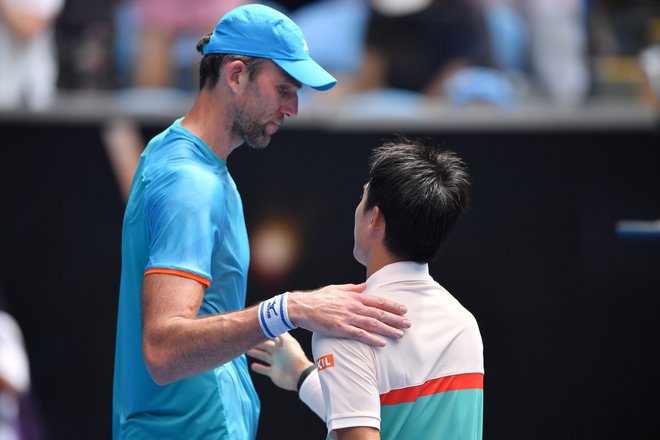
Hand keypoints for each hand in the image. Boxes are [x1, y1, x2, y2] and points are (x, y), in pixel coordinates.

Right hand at [247, 332, 312, 390]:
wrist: (299, 375)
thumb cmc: (294, 356)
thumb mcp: (287, 341)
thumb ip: (279, 332)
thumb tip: (274, 321)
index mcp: (282, 343)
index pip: (271, 336)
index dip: (264, 333)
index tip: (254, 329)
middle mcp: (279, 352)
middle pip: (265, 346)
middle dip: (256, 343)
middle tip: (246, 339)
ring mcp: (276, 362)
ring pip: (263, 356)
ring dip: (256, 354)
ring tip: (246, 351)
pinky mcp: (273, 372)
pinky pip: (264, 369)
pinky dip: (259, 368)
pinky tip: (252, 366)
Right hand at [287, 284, 410, 346]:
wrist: (302, 307)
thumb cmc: (319, 298)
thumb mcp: (337, 289)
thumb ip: (353, 288)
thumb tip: (366, 286)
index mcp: (354, 297)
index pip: (378, 301)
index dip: (392, 305)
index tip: (404, 310)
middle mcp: (353, 306)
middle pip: (379, 313)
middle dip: (395, 319)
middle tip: (408, 324)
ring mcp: (347, 318)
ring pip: (372, 324)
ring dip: (388, 330)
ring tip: (400, 334)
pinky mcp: (340, 329)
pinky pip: (359, 334)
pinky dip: (372, 339)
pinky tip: (382, 343)